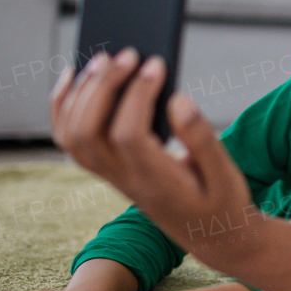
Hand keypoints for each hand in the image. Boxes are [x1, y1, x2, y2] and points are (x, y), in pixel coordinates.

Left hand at [51, 47, 290, 290]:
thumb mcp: (227, 175)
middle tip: (129, 54)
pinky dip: (63, 107)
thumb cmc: (223, 201)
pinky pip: (70, 141)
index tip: (156, 64)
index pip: (128, 134)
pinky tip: (73, 77)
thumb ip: (202, 139)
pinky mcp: (109, 170)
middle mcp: (126, 180)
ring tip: (104, 60)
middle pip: (90, 132)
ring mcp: (112, 176)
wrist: (212, 236)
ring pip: (73, 136)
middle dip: (103, 86)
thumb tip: (178, 99)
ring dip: (80, 93)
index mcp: (158, 182)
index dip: (137, 95)